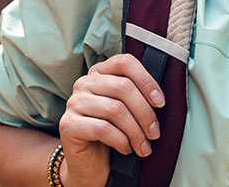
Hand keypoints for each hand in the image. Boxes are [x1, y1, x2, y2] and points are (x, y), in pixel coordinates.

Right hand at [57, 54, 164, 186]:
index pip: (125, 63)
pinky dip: (121, 141)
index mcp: (99, 73)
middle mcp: (84, 83)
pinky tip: (126, 149)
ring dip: (136, 132)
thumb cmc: (113, 136)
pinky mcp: (68, 125)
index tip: (160, 103)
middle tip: (155, 133)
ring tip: (143, 147)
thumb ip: (137, 96)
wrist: (89, 166)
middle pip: (123, 87)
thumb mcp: (127, 111)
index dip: (146, 80)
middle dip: (145, 113)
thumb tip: (160, 98)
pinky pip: (102, 129)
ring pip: (115, 109)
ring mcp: (73, 103)